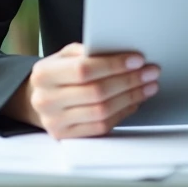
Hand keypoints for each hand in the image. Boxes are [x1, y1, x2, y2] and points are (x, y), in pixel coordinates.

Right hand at [15, 43, 159, 138]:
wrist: (38, 99)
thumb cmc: (57, 74)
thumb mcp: (65, 55)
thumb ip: (87, 51)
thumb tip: (120, 51)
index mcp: (43, 74)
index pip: (84, 70)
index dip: (114, 65)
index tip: (137, 60)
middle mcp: (46, 100)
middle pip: (96, 92)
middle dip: (129, 81)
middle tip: (150, 72)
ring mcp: (56, 122)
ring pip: (102, 112)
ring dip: (131, 97)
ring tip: (148, 86)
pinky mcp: (67, 137)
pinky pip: (102, 127)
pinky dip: (122, 113)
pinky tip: (134, 101)